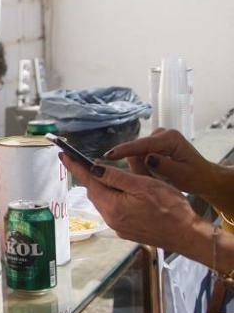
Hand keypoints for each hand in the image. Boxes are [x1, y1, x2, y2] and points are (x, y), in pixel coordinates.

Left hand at [60, 152, 204, 256]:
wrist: (188, 236)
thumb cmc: (170, 208)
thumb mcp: (143, 185)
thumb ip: (116, 177)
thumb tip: (93, 167)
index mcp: (112, 206)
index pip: (88, 181)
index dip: (75, 167)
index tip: (63, 154)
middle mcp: (110, 218)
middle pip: (95, 192)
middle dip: (91, 176)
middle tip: (87, 161)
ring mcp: (118, 226)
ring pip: (104, 201)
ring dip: (104, 188)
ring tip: (109, 175)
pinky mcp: (127, 230)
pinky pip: (114, 210)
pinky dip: (114, 198)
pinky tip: (124, 193)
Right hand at [106, 128, 233, 213]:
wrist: (203, 177)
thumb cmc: (194, 177)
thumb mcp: (181, 175)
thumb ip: (164, 166)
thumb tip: (148, 157)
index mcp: (170, 138)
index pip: (143, 144)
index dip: (125, 149)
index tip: (108, 155)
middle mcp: (162, 133)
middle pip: (137, 148)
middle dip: (135, 163)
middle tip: (144, 179)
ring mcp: (157, 137)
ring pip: (137, 151)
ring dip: (139, 165)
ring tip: (153, 177)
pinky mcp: (154, 143)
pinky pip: (139, 153)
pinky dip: (142, 164)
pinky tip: (152, 173)